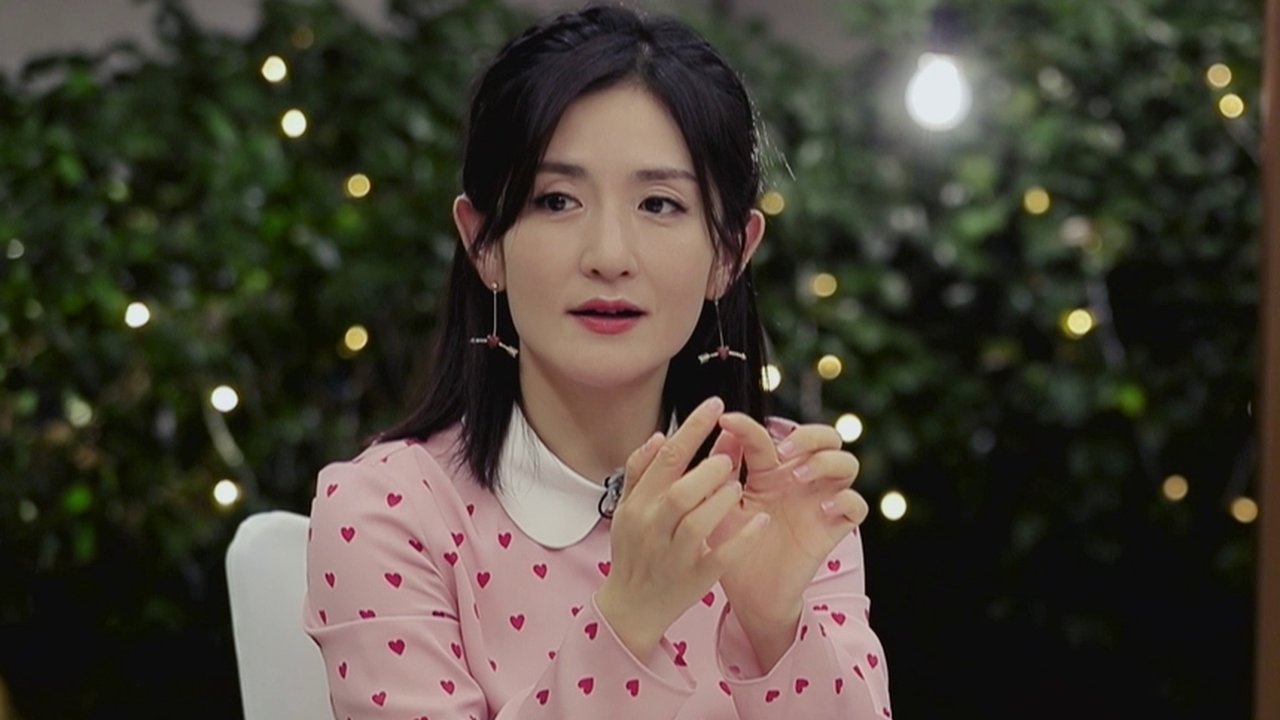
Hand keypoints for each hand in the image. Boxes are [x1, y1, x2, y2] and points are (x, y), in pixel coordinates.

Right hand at [594, 397, 771, 659]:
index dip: (692, 427)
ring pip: (697, 523)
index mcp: (637, 506)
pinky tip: (762, 520)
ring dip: (721, 499)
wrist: (631, 608)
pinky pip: (722, 557)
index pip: (665, 459)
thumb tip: (658, 435)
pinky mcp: (696, 579)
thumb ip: (640, 472)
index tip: (717, 404)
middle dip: (708, 469)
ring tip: (738, 486)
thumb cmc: (633, 550)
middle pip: (680, 491)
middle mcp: (652, 528)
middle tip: (729, 459)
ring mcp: (674, 555)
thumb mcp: (627, 510)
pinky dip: (743, 538)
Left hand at [708, 414, 868, 628]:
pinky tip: (820, 510)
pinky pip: (857, 505)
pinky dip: (844, 500)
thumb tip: (720, 431)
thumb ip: (720, 474)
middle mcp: (800, 481)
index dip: (748, 425)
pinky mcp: (834, 529)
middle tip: (782, 452)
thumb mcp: (720, 508)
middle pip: (826, 438)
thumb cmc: (732, 548)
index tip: (725, 421)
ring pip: (848, 464)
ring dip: (826, 463)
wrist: (749, 595)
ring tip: (798, 478)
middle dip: (808, 436)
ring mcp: (820, 503)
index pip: (768, 436)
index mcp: (769, 472)